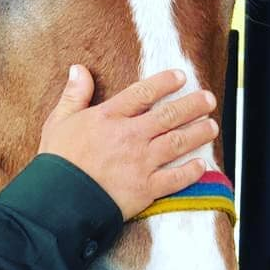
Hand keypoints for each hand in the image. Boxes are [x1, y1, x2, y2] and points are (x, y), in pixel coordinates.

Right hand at [38, 65, 218, 219]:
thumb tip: (78, 68)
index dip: (165, 82)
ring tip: (212, 126)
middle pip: (169, 115)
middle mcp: (130, 136)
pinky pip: (175, 178)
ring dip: (198, 133)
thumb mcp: (59, 121)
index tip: (181, 77)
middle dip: (193, 105)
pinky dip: (191, 172)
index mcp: (109, 117)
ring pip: (178, 143)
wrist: (59, 200)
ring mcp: (141, 163)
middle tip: (208, 99)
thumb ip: (74, 94)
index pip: (144, 93)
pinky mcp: (145, 189)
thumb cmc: (57, 162)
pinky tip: (202, 165)